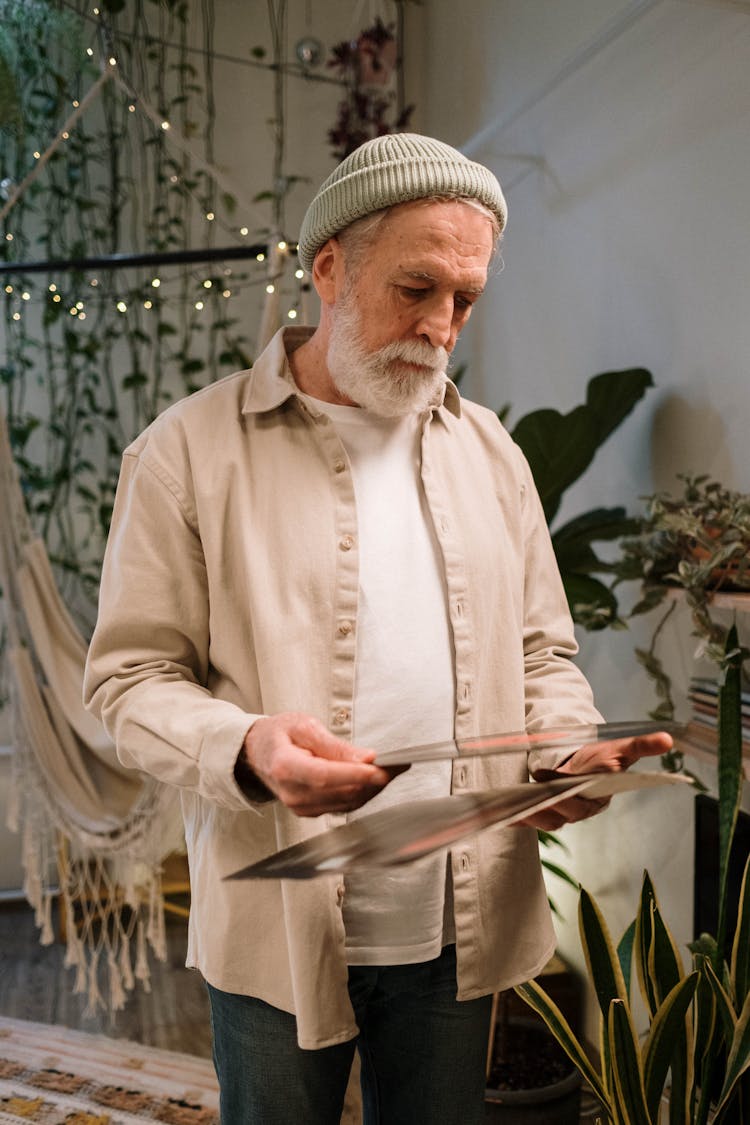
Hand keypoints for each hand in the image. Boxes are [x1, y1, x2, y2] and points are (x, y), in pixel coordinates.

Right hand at [239, 712, 401, 816]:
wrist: (257, 753)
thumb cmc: (278, 735)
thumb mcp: (303, 726)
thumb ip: (334, 745)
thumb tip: (366, 758)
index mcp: (286, 767)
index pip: (324, 776)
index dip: (354, 775)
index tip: (379, 770)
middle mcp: (292, 793)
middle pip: (341, 792)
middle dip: (373, 779)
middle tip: (399, 763)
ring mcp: (301, 807)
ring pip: (347, 802)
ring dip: (373, 788)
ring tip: (393, 769)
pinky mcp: (310, 812)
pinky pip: (344, 806)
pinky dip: (363, 793)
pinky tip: (375, 779)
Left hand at [520, 730, 673, 830]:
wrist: (589, 763)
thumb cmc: (605, 758)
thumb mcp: (622, 748)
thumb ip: (642, 745)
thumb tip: (668, 739)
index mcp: (599, 797)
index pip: (585, 801)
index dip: (570, 796)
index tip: (554, 785)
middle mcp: (581, 809)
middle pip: (563, 812)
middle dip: (546, 806)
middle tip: (529, 795)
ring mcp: (563, 813)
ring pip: (545, 819)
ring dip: (528, 816)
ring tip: (510, 809)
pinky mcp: (546, 812)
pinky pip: (532, 819)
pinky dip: (517, 819)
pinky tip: (500, 814)